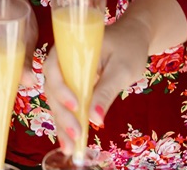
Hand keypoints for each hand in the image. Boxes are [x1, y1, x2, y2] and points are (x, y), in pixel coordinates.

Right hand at [41, 13, 148, 156]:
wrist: (132, 39)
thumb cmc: (128, 47)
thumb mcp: (121, 68)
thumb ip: (107, 90)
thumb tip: (95, 119)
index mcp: (69, 47)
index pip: (54, 67)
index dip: (61, 89)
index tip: (76, 105)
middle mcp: (62, 61)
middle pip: (53, 88)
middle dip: (63, 113)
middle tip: (77, 134)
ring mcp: (66, 75)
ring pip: (57, 101)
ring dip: (62, 123)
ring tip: (70, 147)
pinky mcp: (73, 87)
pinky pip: (66, 106)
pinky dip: (67, 124)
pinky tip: (70, 142)